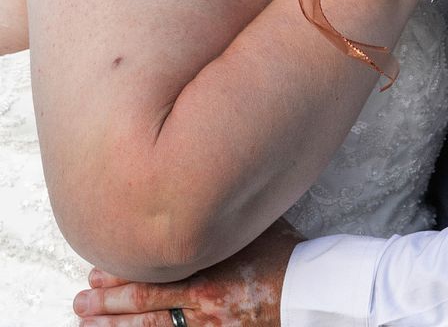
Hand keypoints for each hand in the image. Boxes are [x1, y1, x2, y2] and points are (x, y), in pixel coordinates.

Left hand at [73, 219, 304, 325]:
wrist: (311, 291)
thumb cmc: (285, 254)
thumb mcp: (251, 227)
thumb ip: (222, 219)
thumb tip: (203, 189)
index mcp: (207, 267)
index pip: (153, 274)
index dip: (121, 277)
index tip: (95, 274)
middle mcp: (202, 300)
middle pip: (145, 306)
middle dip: (109, 306)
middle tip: (80, 304)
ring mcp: (209, 326)